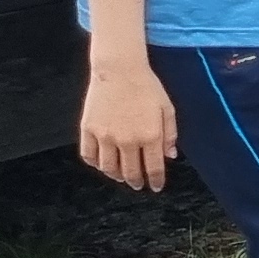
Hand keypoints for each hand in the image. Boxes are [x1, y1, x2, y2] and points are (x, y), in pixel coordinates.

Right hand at [80, 62, 177, 190]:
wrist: (119, 70)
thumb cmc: (146, 87)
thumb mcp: (167, 109)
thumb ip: (170, 134)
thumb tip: (170, 156)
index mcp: (150, 135)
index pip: (153, 168)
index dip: (156, 181)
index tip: (156, 187)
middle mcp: (127, 140)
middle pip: (130, 172)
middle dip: (136, 181)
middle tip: (138, 185)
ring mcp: (105, 136)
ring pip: (108, 168)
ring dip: (116, 176)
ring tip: (121, 177)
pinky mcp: (88, 129)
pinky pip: (89, 155)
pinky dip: (96, 164)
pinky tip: (103, 164)